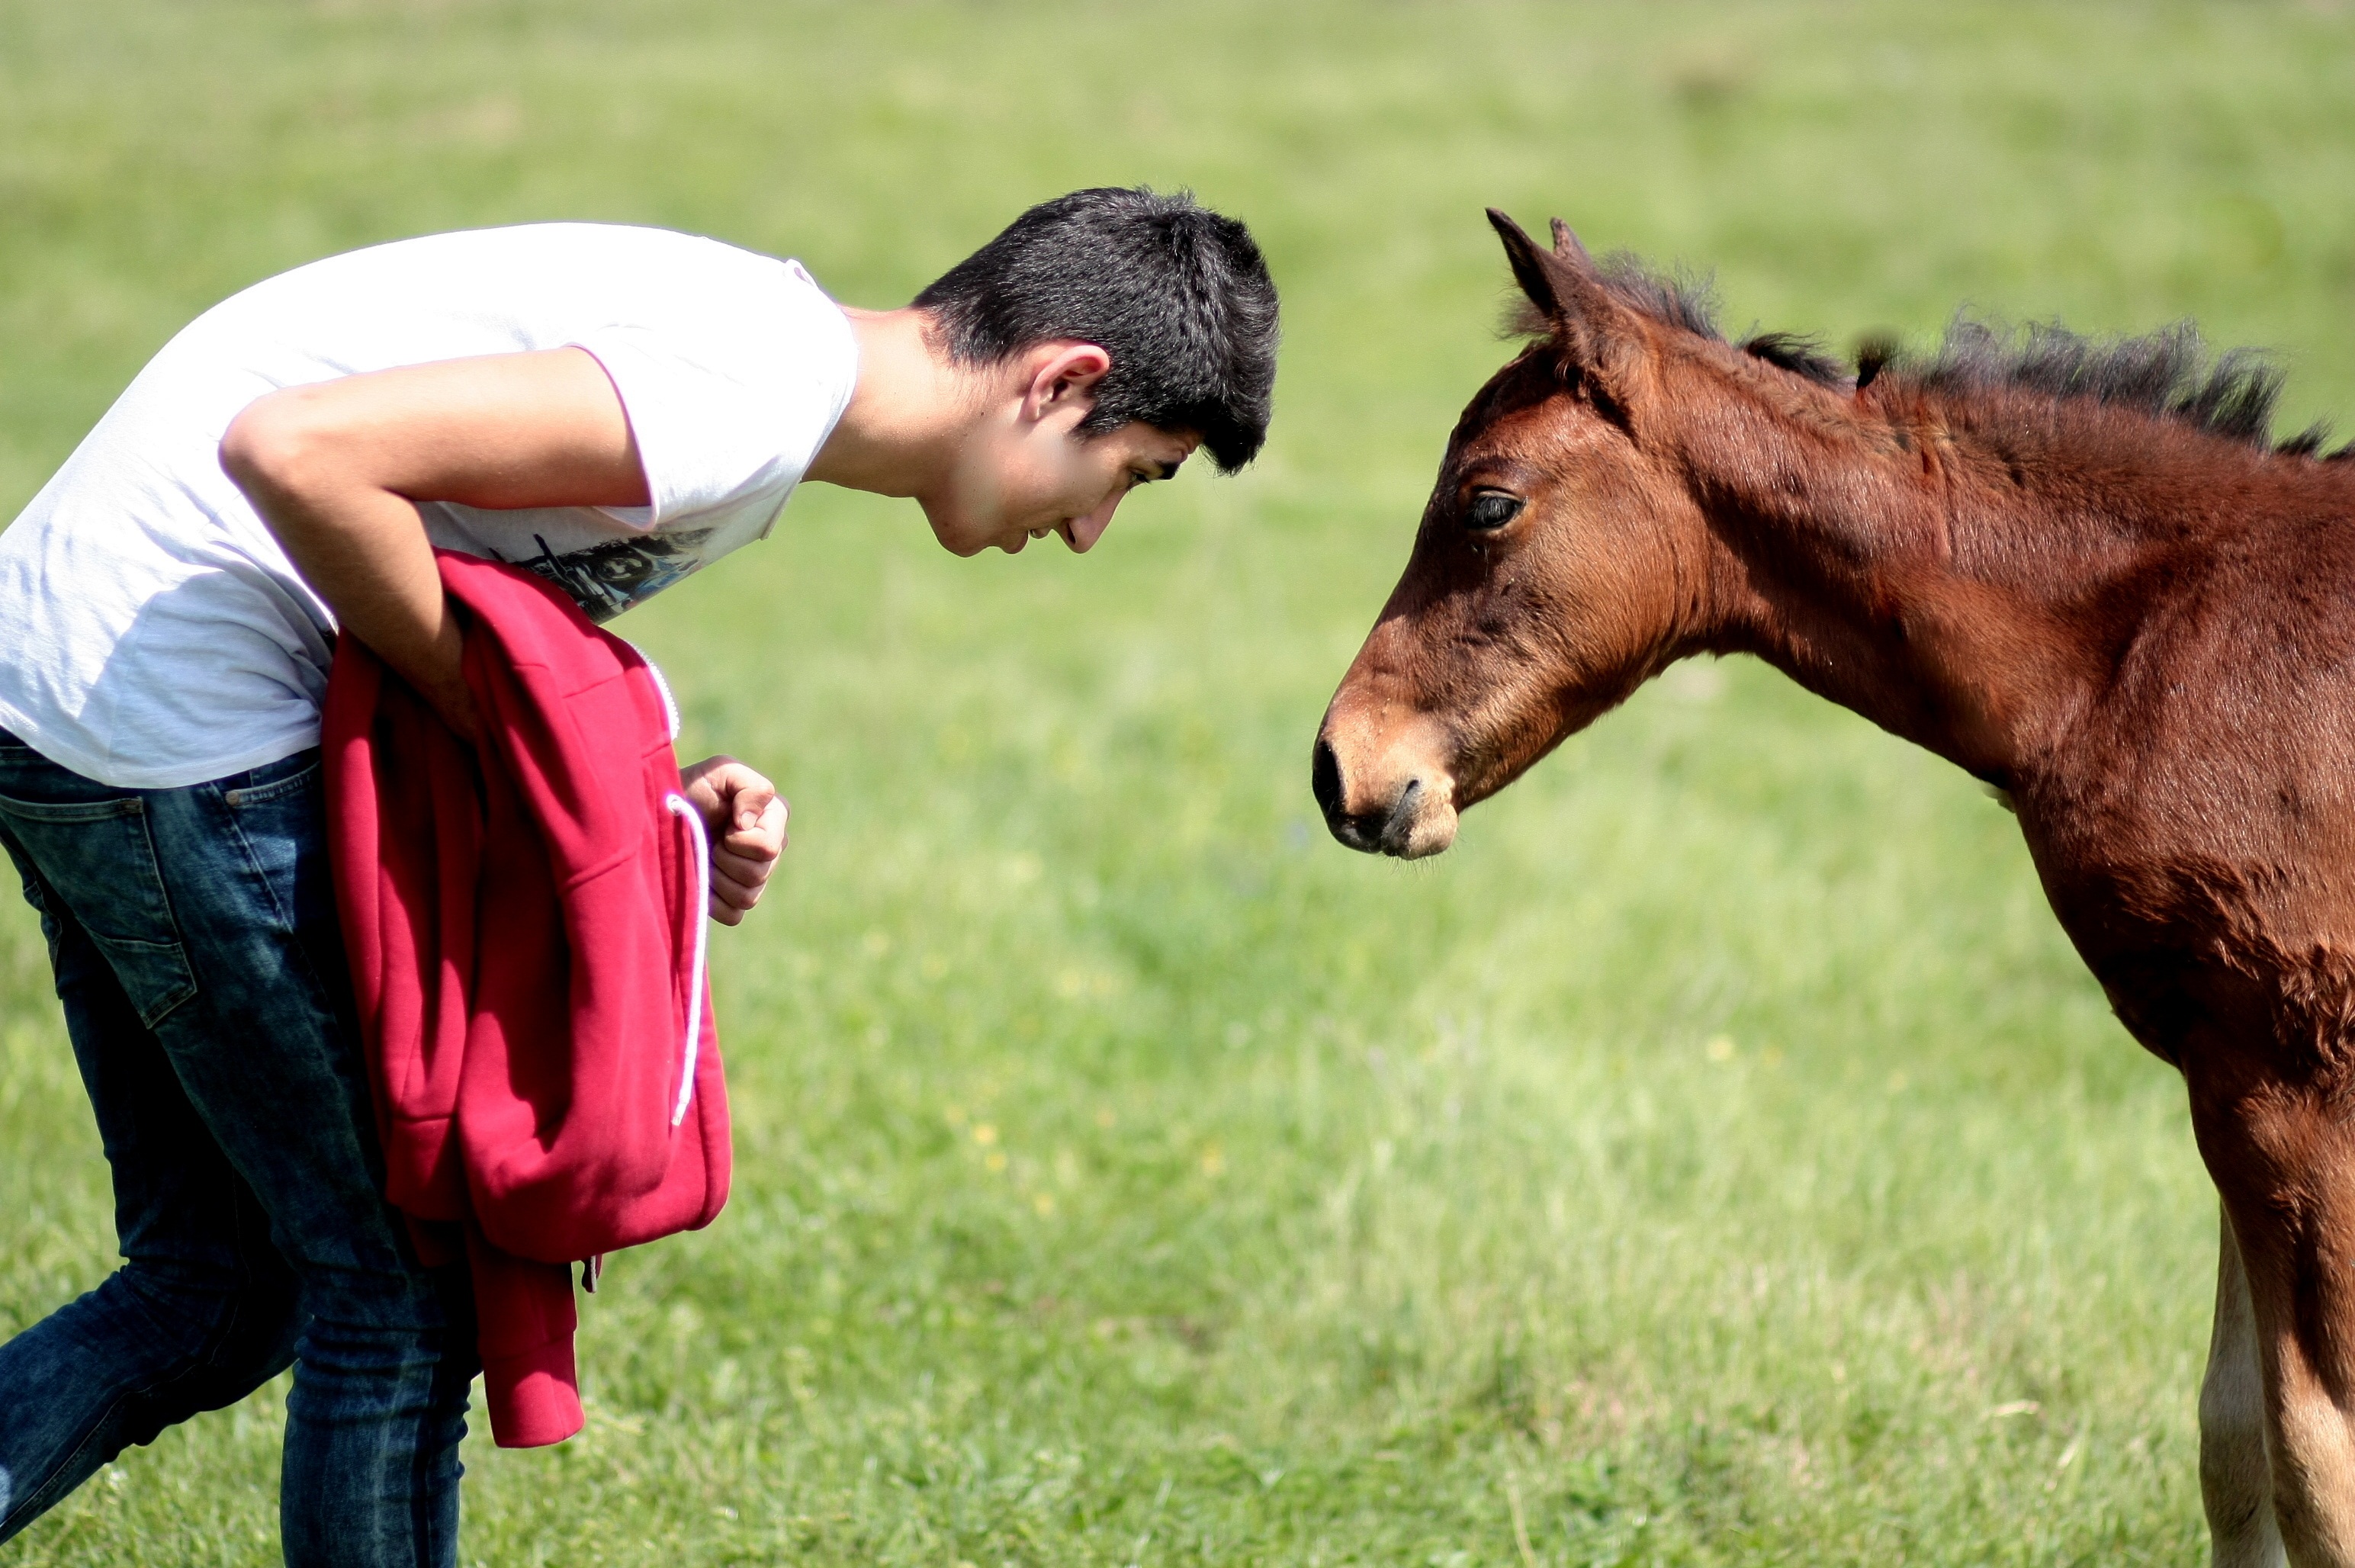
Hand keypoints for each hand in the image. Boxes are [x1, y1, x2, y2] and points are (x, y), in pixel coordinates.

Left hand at [677, 755, 787, 925]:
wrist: (662, 811)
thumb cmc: (693, 787)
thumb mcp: (722, 772)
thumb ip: (750, 789)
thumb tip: (748, 825)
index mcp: (775, 820)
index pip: (767, 848)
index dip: (739, 840)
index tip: (723, 822)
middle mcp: (771, 851)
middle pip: (758, 875)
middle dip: (725, 857)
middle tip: (710, 840)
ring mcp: (754, 879)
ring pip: (747, 897)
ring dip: (718, 877)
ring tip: (705, 857)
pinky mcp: (733, 902)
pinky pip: (734, 915)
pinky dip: (714, 900)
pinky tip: (703, 878)